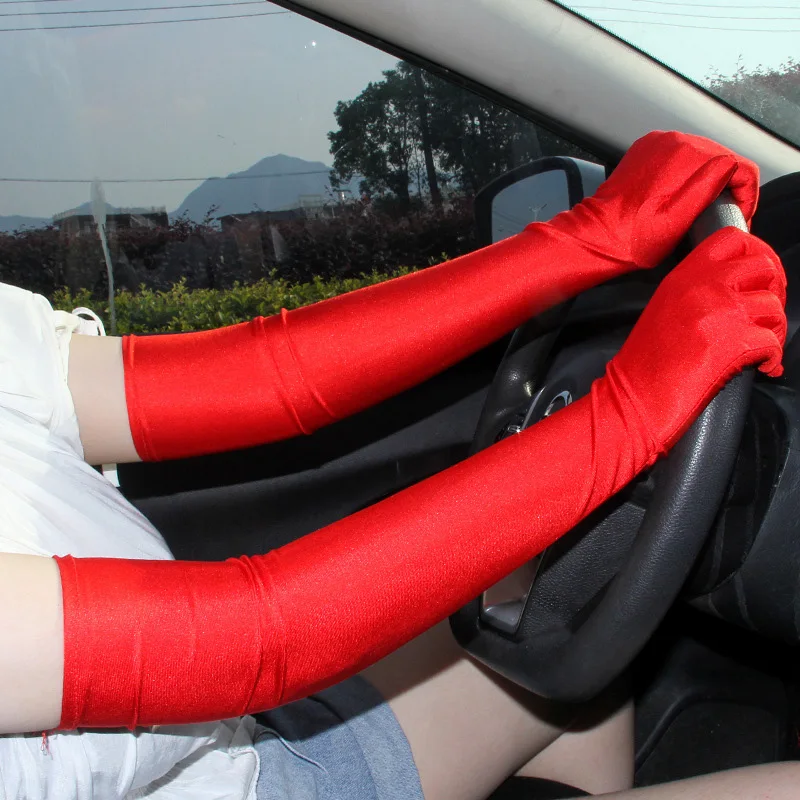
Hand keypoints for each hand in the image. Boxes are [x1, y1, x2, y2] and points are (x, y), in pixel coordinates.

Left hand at [550, 130, 759, 270]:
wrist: (597, 236)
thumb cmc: (634, 238)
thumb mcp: (679, 220)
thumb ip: (708, 187)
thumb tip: (731, 165)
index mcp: (686, 154)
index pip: (739, 165)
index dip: (746, 194)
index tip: (738, 217)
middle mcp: (673, 140)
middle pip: (722, 158)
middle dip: (729, 186)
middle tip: (722, 215)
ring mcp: (658, 142)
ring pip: (702, 156)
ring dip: (708, 179)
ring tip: (703, 207)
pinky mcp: (646, 150)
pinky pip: (679, 156)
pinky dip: (686, 173)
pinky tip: (680, 195)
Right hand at [607, 227, 784, 454]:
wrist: (634, 399)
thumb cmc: (643, 364)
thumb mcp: (663, 309)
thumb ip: (696, 290)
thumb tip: (737, 287)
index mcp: (683, 276)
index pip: (732, 239)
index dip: (756, 254)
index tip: (757, 279)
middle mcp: (705, 287)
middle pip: (764, 267)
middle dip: (773, 292)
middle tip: (764, 315)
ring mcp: (722, 312)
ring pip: (774, 307)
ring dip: (773, 330)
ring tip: (760, 349)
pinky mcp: (735, 343)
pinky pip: (773, 343)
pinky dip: (772, 359)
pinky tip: (760, 368)